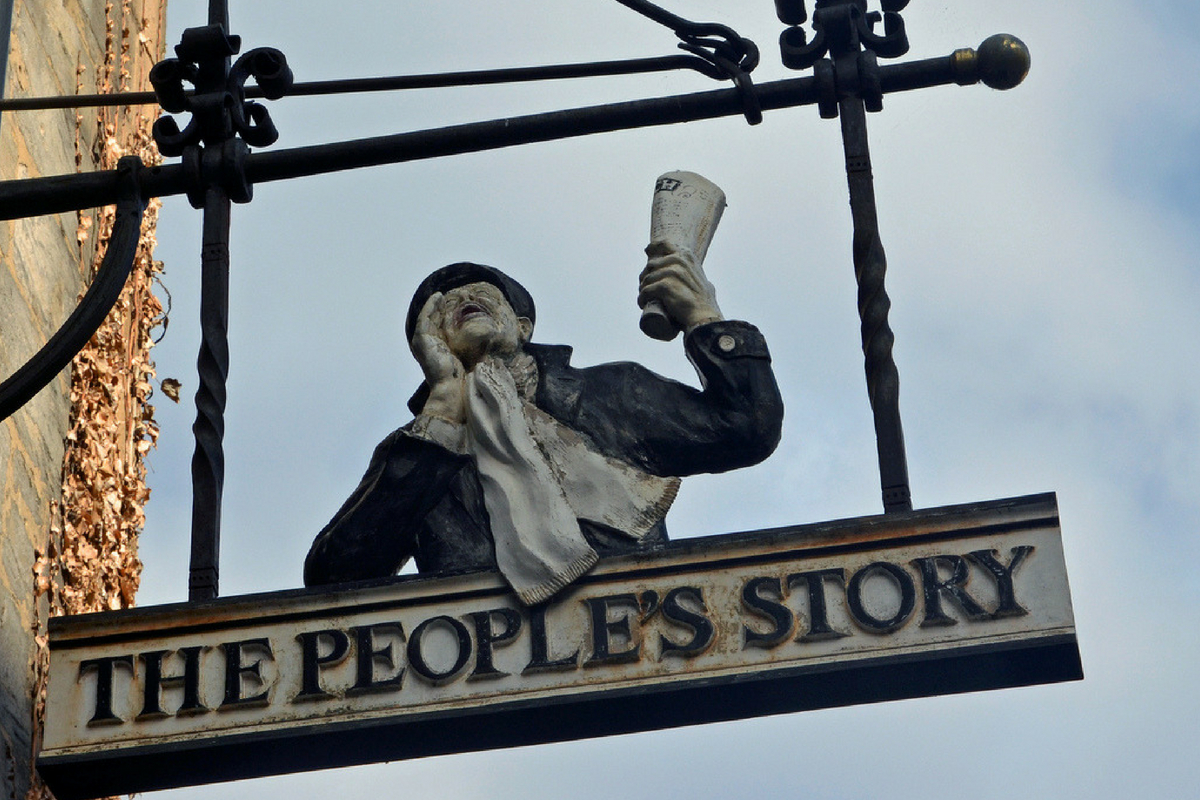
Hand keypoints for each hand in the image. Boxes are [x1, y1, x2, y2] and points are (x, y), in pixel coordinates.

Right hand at [410, 292, 465, 421]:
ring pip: (426, 317)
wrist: (451, 388)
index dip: (441, 316)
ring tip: (441, 295)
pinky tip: (438, 297)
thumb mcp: (462, 358)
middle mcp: (425, 346)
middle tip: (444, 297)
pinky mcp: (422, 339)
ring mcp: (421, 342)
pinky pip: (425, 317)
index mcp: (432, 350)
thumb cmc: (460, 378)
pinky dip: (430, 306)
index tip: (450, 306)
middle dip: (436, 309)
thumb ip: (463, 348)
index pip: (435, 329)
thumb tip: (481, 343)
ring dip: (433, 304)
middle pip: (430, 322)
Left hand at [638, 245, 722, 332]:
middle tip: (645, 287)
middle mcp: (678, 260)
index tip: (647, 251)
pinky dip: (642, 298)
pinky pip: (646, 290)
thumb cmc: (704, 301)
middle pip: (651, 265)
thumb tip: (701, 279)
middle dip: (645, 276)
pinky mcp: (664, 286)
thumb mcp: (702, 279)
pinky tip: (642, 303)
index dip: (653, 248)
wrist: (703, 315)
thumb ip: (697, 275)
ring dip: (642, 288)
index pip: (664, 244)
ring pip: (647, 278)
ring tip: (644, 297)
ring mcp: (671, 272)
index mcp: (686, 256)